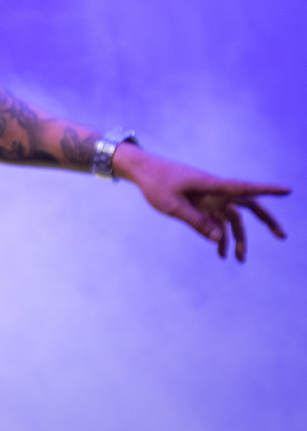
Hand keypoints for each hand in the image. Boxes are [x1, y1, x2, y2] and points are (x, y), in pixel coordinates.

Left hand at [113, 143, 289, 261]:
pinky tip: (220, 252)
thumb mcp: (172, 205)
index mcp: (212, 185)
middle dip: (266, 220)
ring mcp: (208, 197)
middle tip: (282, 236)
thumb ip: (196, 221)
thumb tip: (219, 238)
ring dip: (237, 238)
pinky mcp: (199, 203)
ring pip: (231, 218)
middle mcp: (215, 191)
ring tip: (239, 260)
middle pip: (248, 205)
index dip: (268, 190)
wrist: (141, 170)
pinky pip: (215, 220)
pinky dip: (219, 235)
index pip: (245, 188)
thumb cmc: (156, 183)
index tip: (289, 190)